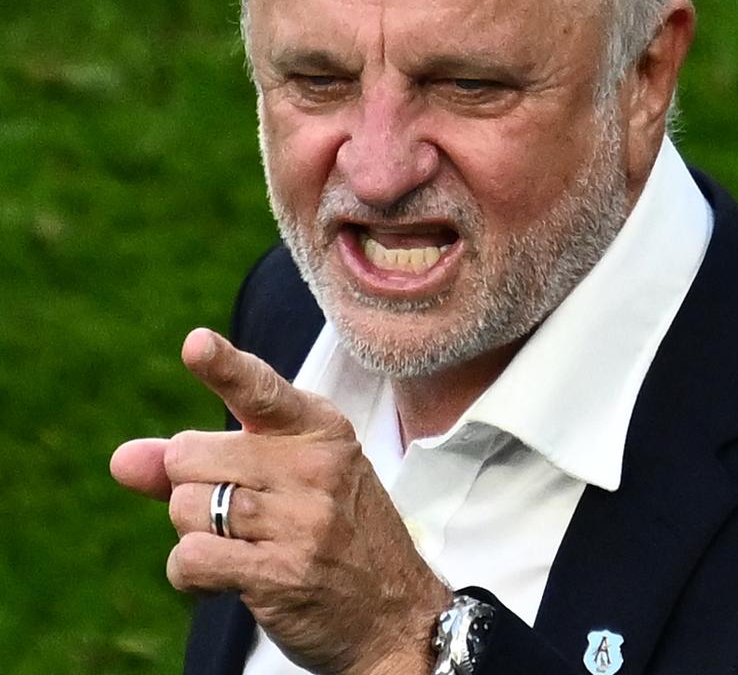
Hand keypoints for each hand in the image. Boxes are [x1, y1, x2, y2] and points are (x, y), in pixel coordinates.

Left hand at [110, 328, 450, 674]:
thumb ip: (204, 462)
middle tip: (243, 513)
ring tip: (246, 546)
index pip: (261, 390)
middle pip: (189, 456)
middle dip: (193, 489)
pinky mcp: (282, 573)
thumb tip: (122, 459)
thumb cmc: (334, 533)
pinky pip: (189, 558)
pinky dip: (190, 575)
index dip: (223, 366)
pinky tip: (227, 579)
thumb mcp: (289, 479)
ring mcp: (302, 520)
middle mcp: (314, 466)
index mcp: (320, 429)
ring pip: (185, 508)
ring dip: (196, 534)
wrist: (396, 612)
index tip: (196, 344)